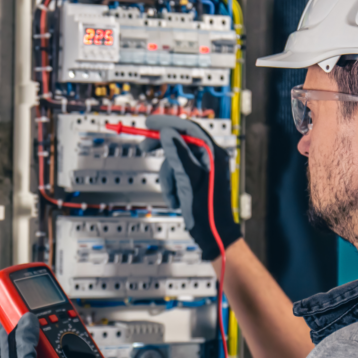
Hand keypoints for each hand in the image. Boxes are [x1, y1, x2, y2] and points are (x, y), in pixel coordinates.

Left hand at [0, 313, 90, 357]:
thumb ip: (23, 346)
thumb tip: (26, 319)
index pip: (7, 332)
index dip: (12, 313)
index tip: (20, 296)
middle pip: (36, 339)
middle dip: (47, 327)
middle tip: (58, 316)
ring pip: (55, 352)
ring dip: (66, 344)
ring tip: (74, 339)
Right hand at [139, 115, 241, 260]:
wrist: (213, 234)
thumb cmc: (207, 211)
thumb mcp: (189, 180)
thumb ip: (178, 154)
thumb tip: (168, 133)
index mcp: (213, 154)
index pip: (189, 129)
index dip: (168, 123)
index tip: (149, 122)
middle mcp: (209, 158)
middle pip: (180, 142)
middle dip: (163, 150)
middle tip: (145, 147)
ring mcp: (203, 169)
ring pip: (174, 161)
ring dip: (168, 178)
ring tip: (173, 194)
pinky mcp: (196, 180)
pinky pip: (176, 175)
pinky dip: (172, 186)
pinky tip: (177, 199)